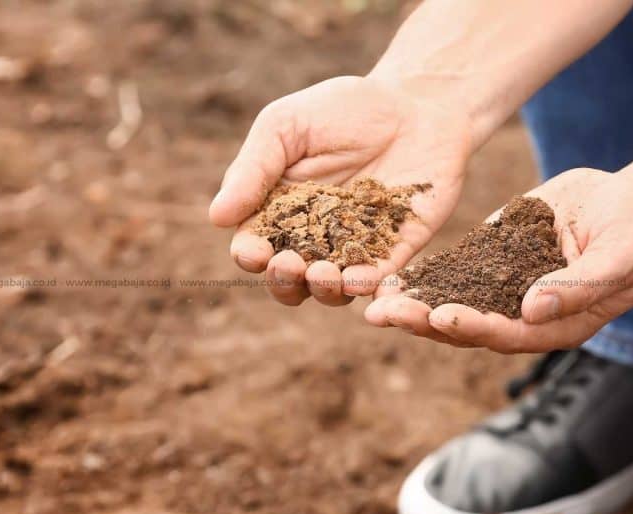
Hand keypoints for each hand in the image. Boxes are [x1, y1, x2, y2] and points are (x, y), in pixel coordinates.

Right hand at [209, 76, 472, 305]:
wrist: (416, 103)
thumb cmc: (343, 109)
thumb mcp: (287, 126)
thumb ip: (254, 168)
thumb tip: (217, 217)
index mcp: (278, 211)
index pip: (255, 245)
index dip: (251, 255)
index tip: (255, 252)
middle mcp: (313, 238)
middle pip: (289, 279)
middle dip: (284, 281)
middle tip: (290, 266)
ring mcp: (355, 248)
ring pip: (331, 289)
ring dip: (324, 290)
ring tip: (325, 275)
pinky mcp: (396, 250)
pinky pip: (379, 280)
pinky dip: (369, 288)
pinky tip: (363, 280)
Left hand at [365, 168, 632, 351]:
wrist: (629, 200)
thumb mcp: (622, 251)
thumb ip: (583, 284)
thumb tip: (533, 310)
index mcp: (558, 325)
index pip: (510, 334)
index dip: (476, 327)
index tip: (442, 318)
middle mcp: (525, 315)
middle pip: (469, 327)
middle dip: (425, 322)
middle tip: (385, 316)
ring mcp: (506, 290)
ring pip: (453, 303)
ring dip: (413, 306)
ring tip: (374, 302)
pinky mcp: (492, 261)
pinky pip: (454, 273)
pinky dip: (423, 277)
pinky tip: (390, 275)